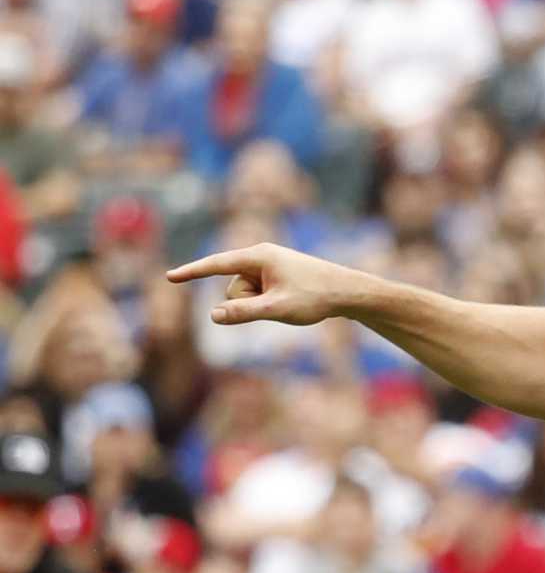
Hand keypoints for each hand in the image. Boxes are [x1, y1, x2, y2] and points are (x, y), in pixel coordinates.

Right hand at [166, 243, 362, 328]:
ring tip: (290, 302)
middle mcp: (259, 256)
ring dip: (261, 305)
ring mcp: (267, 265)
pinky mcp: (274, 275)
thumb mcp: (278, 309)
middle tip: (282, 304)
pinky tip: (291, 301)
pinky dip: (269, 303)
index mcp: (257, 256)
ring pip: (245, 295)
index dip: (191, 272)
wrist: (347, 291)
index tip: (168, 277)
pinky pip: (257, 295)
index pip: (215, 264)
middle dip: (249, 303)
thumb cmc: (315, 297)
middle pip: (233, 288)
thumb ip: (244, 313)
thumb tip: (213, 316)